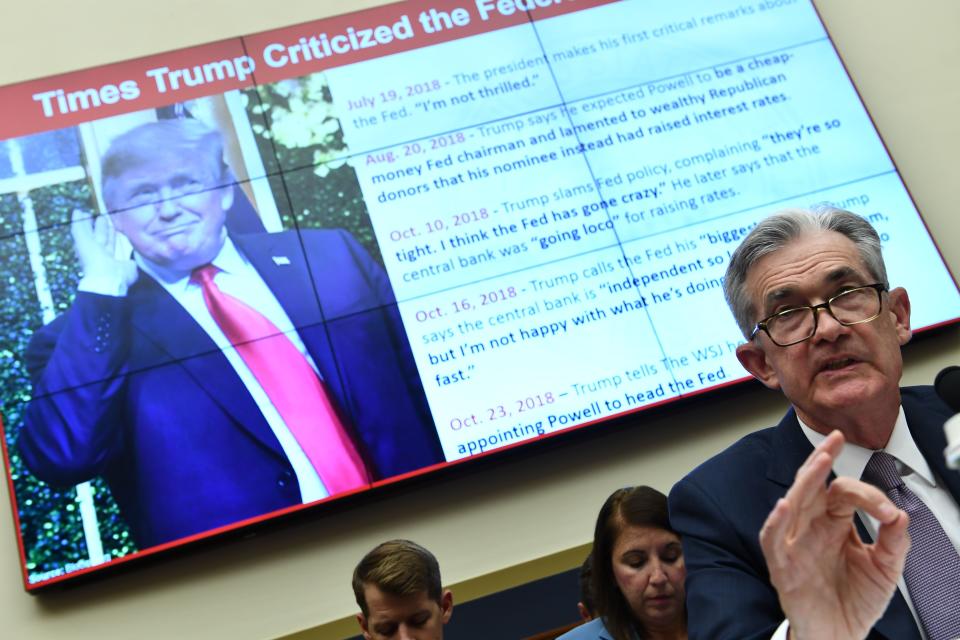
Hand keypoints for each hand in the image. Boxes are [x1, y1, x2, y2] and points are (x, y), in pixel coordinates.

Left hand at [71, 209, 137, 286]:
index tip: (89, 212)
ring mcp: (113, 257)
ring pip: (111, 242)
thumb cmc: (93, 257)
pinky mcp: (126, 261)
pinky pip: (126, 249)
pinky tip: (129, 235)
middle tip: (103, 215)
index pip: (87, 232)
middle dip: (101, 226)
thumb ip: (79, 225)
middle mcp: (99, 252)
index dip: (87, 223)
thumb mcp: (81, 238)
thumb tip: (77, 210)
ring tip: (115, 222)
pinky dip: (126, 242)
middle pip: (100, 236)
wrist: (110, 277)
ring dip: (112, 233)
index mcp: (87, 247)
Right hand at [760, 430, 908, 639]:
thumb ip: (894, 542)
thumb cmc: (855, 603)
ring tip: (817, 462)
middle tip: (835, 439)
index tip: (890, 514)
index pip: (845, 493)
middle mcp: (812, 528)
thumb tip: (901, 514)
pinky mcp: (782, 565)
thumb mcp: (885, 571)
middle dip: (821, 461)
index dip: (869, 496)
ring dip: (803, 482)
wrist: (839, 637)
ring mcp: (794, 544)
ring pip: (793, 503)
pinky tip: (785, 505)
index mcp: (835, 524)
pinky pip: (773, 538)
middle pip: (812, 487)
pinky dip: (776, 521)